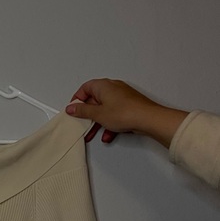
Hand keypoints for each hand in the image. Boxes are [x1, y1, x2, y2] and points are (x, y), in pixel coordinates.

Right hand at [65, 78, 188, 147]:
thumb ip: (82, 111)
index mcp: (103, 85)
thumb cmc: (126, 112)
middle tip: (82, 123)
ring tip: (94, 133)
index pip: (84, 89)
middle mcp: (112, 88)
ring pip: (104, 109)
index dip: (77, 100)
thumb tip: (72, 108)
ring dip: (98, 122)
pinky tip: (108, 134)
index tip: (73, 110)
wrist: (149, 119)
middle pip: (94, 100)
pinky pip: (113, 114)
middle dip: (88, 115)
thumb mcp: (97, 114)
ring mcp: (121, 96)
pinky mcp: (128, 105)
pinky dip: (109, 123)